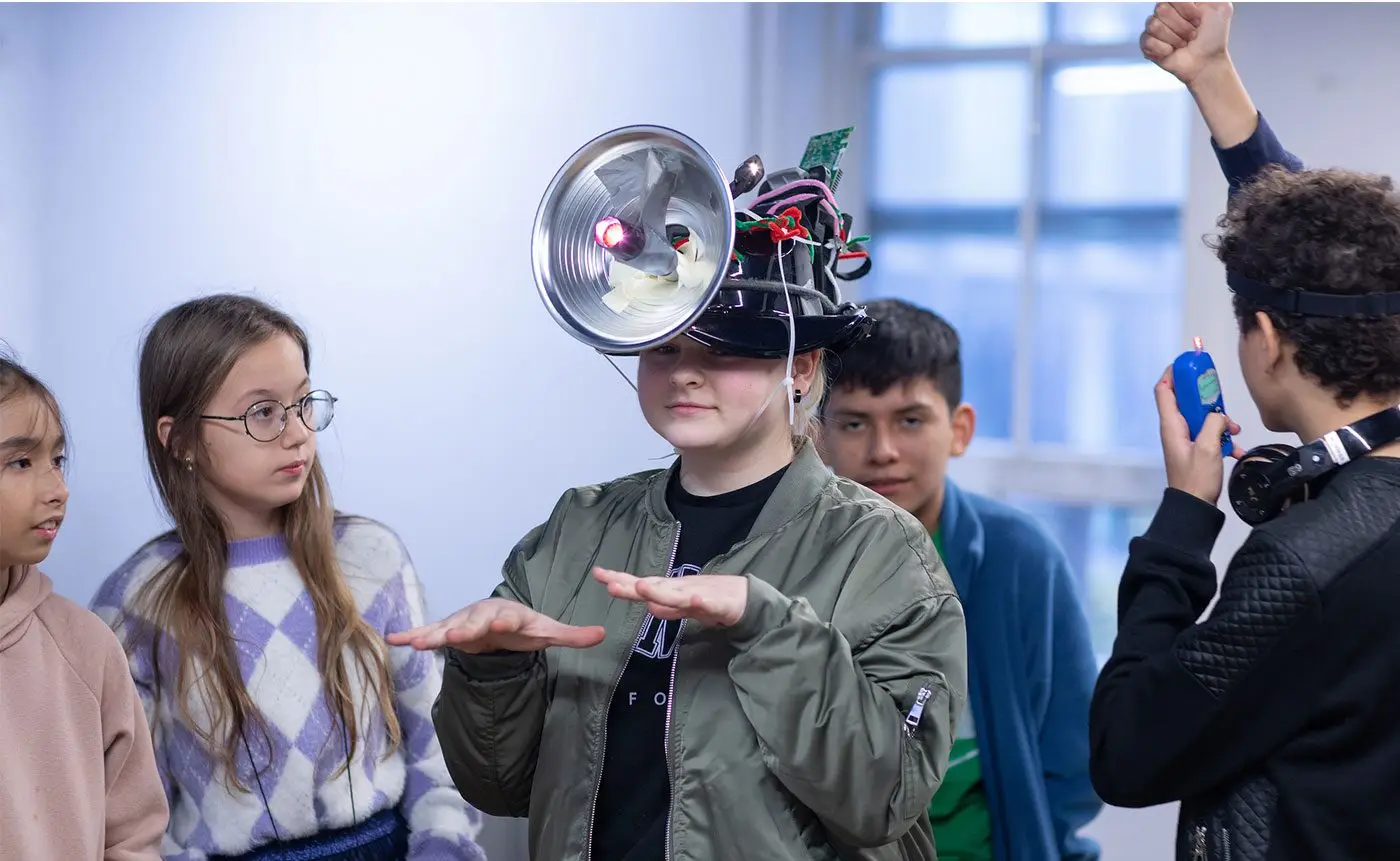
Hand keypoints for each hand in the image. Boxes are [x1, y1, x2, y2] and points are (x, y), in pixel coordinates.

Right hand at [386, 597, 605, 653]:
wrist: (499, 621)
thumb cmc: (523, 627)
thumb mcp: (548, 632)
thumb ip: (572, 635)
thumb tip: (603, 634)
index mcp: (509, 614)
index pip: (508, 618)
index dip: (506, 621)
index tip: (503, 624)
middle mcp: (483, 615)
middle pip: (473, 622)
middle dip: (464, 629)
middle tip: (454, 637)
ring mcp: (463, 623)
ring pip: (447, 628)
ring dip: (433, 634)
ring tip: (418, 643)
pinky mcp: (448, 632)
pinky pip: (429, 633)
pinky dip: (413, 635)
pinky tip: (394, 639)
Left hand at [593, 567, 747, 627]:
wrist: (747, 598)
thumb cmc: (714, 599)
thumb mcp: (687, 607)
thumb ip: (668, 608)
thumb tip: (649, 608)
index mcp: (672, 591)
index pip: (642, 585)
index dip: (620, 580)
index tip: (598, 574)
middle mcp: (681, 591)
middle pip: (653, 587)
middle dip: (632, 585)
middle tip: (609, 581)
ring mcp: (700, 596)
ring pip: (677, 595)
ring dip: (660, 591)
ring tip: (643, 587)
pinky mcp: (720, 605)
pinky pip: (709, 604)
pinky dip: (702, 601)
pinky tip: (696, 599)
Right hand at [1141, 2, 1232, 85]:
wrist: (1207, 62)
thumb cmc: (1214, 39)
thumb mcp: (1221, 7)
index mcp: (1181, 3)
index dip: (1187, 10)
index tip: (1199, 19)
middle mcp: (1167, 14)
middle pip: (1161, 9)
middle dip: (1181, 26)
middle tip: (1191, 34)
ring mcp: (1156, 29)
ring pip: (1154, 25)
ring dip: (1174, 38)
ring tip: (1182, 43)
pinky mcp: (1148, 45)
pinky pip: (1147, 41)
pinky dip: (1163, 49)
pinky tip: (1171, 51)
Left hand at [1155, 365, 1243, 505]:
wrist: (1194, 507)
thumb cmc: (1196, 479)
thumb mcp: (1208, 448)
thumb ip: (1214, 424)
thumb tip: (1219, 415)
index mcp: (1171, 425)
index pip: (1163, 390)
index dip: (1172, 373)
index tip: (1188, 363)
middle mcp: (1174, 428)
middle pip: (1186, 400)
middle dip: (1205, 396)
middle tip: (1220, 396)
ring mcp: (1184, 439)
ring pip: (1201, 416)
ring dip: (1219, 420)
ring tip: (1234, 430)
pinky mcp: (1194, 449)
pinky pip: (1208, 434)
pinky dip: (1222, 437)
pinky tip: (1236, 448)